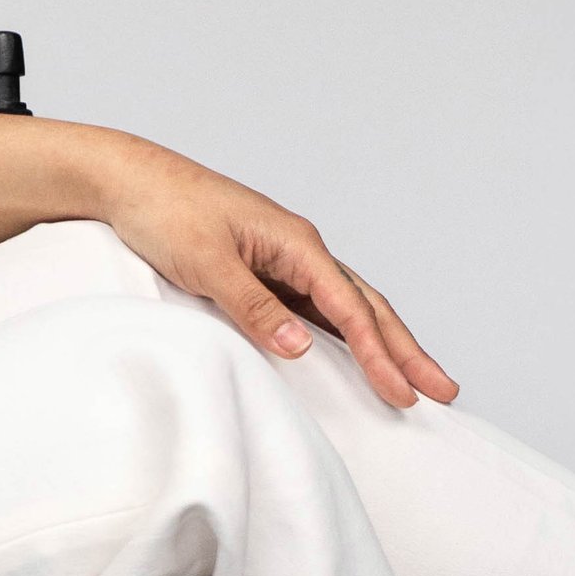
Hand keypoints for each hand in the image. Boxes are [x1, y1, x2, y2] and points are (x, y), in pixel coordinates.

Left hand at [90, 135, 456, 409]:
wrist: (130, 181)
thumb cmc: (165, 212)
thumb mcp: (206, 263)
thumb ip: (253, 306)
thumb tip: (302, 347)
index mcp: (296, 244)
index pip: (350, 309)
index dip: (379, 356)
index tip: (404, 394)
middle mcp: (300, 250)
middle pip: (367, 307)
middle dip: (405, 351)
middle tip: (444, 391)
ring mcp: (284, 260)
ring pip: (347, 308)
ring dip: (381, 344)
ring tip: (415, 379)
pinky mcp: (264, 270)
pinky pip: (316, 307)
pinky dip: (343, 334)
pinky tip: (355, 355)